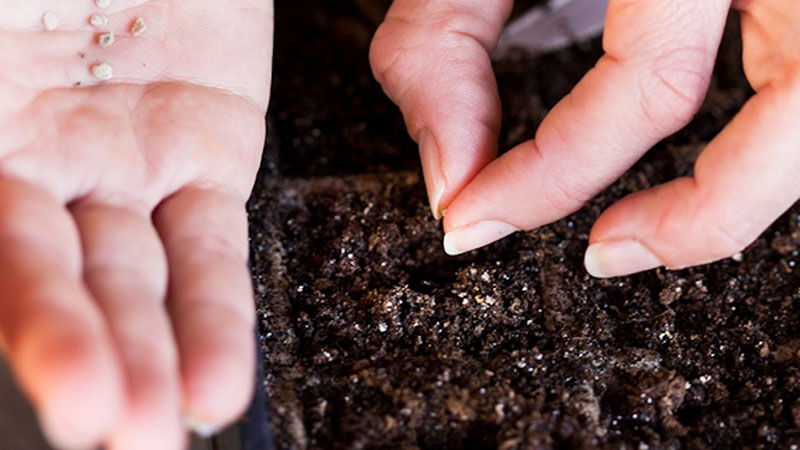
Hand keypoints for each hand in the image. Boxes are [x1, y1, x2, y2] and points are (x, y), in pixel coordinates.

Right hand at [0, 1, 271, 447]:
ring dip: (159, 357)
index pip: (3, 264)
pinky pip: (215, 246)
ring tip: (175, 423)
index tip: (67, 404)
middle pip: (67, 288)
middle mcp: (43, 166)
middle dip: (93, 364)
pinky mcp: (213, 150)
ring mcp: (130, 164)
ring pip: (145, 282)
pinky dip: (219, 314)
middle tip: (123, 437)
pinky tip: (220, 379)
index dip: (30, 331)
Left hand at [370, 0, 799, 276]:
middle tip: (600, 255)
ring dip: (746, 195)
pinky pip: (798, 75)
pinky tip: (700, 161)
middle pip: (793, 116)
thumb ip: (443, 45)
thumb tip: (449, 174)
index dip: (549, 176)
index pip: (648, 88)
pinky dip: (758, 136)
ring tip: (651, 238)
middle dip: (695, 217)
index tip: (469, 215)